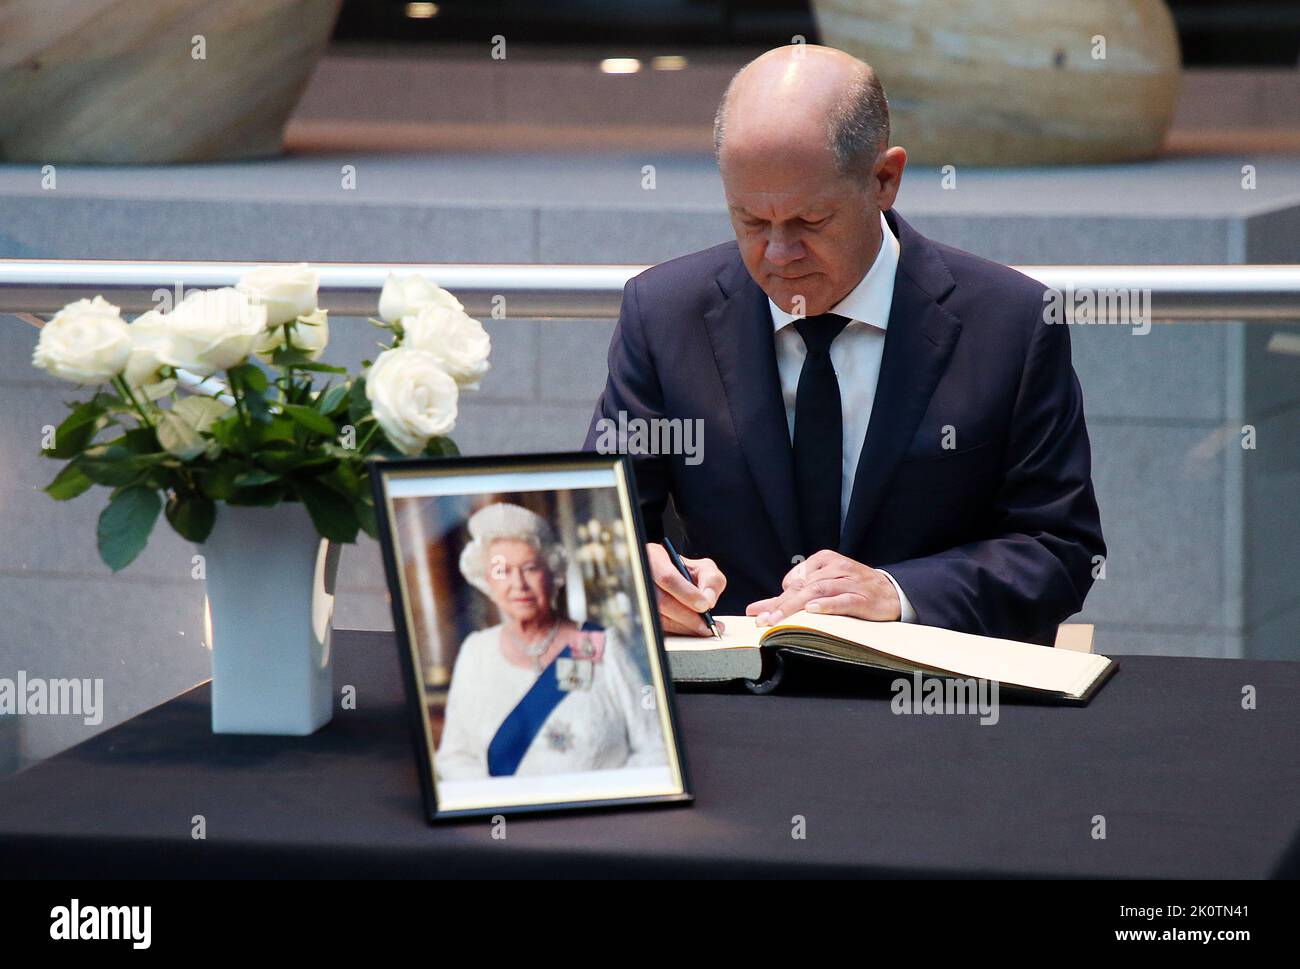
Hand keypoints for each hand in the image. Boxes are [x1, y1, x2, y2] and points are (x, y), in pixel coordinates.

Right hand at [646, 543, 726, 636]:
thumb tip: (708, 601)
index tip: (705, 606)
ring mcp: (638, 598)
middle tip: (708, 625)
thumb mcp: (702, 567)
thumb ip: (711, 580)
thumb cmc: (685, 572)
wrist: (671, 580)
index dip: (687, 593)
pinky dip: (679, 631)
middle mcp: (640, 578)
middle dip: (688, 617)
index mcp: (654, 558)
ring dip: (685, 627)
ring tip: (706, 629)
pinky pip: (661, 628)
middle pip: (662, 602)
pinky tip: (694, 630)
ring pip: (660, 618)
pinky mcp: (641, 616)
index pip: (668, 577)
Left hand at [745, 550, 900, 625]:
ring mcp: (850, 582)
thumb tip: (756, 609)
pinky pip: (843, 600)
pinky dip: (827, 605)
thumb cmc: (851, 588)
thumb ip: (789, 598)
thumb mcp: (821, 586)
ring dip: (797, 605)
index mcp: (824, 560)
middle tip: (764, 620)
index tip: (759, 614)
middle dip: (781, 604)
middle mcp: (835, 568)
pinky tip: (812, 611)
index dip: (776, 599)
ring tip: (780, 618)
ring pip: (819, 591)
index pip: (794, 580)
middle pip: (803, 586)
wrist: (891, 592)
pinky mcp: (863, 598)